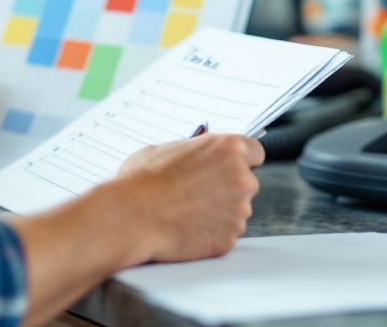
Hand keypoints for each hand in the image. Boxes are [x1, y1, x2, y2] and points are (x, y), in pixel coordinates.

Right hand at [113, 134, 264, 262]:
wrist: (131, 217)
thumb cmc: (141, 181)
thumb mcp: (165, 149)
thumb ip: (192, 151)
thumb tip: (196, 154)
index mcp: (228, 148)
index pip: (255, 151)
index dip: (241, 160)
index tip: (231, 166)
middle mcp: (241, 178)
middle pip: (247, 183)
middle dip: (228, 188)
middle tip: (200, 193)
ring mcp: (239, 211)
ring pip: (237, 210)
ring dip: (220, 211)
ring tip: (187, 212)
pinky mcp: (230, 238)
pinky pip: (226, 234)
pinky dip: (211, 233)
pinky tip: (187, 228)